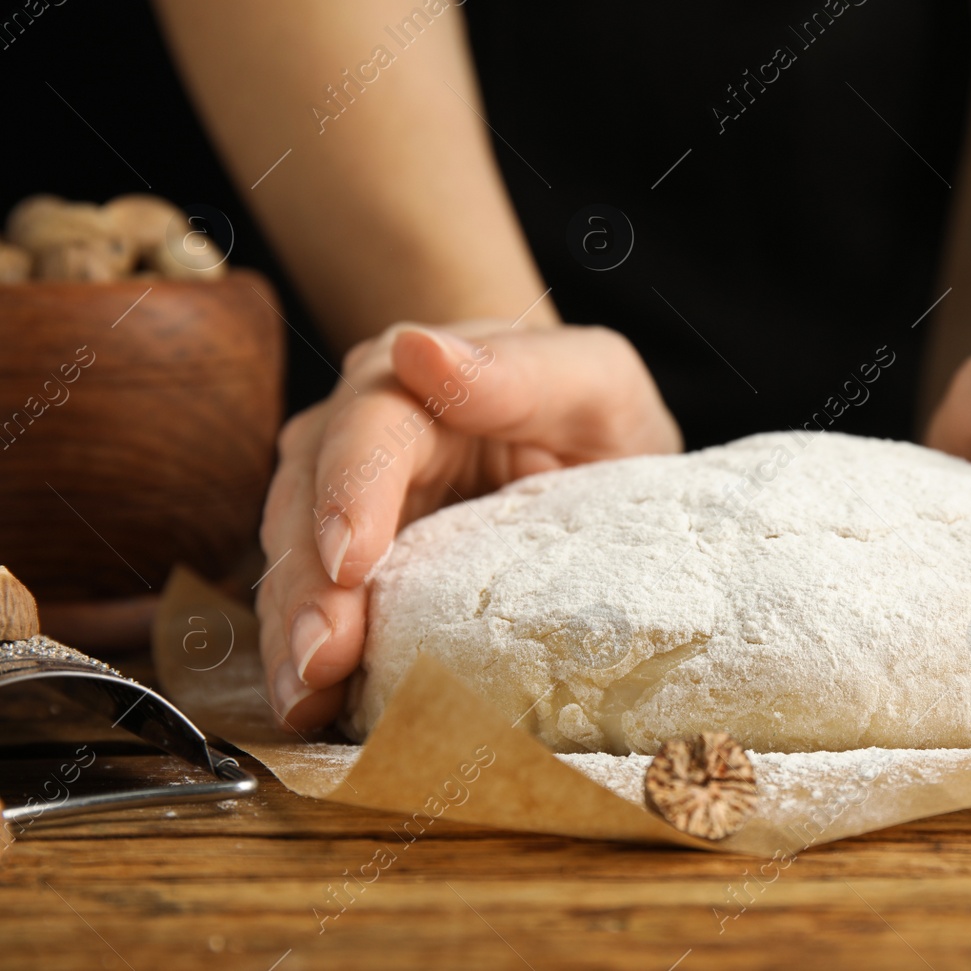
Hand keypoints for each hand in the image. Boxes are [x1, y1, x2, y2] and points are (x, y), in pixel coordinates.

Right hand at [258, 321, 680, 730]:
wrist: (583, 448)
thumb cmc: (592, 410)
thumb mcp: (592, 379)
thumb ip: (519, 371)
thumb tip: (420, 350)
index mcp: (414, 384)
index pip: (367, 428)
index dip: (351, 493)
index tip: (348, 561)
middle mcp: (356, 438)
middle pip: (307, 501)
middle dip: (308, 585)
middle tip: (321, 660)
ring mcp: (339, 502)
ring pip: (292, 560)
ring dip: (292, 632)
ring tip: (307, 700)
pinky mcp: (343, 563)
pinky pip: (308, 606)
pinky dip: (304, 656)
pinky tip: (312, 708)